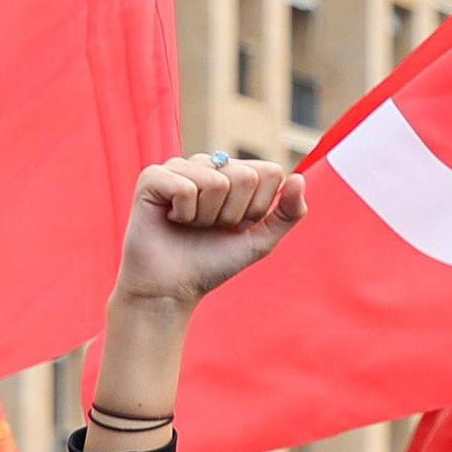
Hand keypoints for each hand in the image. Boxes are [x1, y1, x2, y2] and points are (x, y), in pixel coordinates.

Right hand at [115, 156, 306, 308]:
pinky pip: (185, 188)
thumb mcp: (260, 241)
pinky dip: (183, 214)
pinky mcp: (152, 177)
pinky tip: (170, 219)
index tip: (235, 225)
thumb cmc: (212, 263)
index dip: (258, 207)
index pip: (269, 172)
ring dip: (206, 216)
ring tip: (188, 225)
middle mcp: (207, 163)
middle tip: (208, 228)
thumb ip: (287, 213)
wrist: (170, 288)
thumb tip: (299, 178)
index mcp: (233, 172)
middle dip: (232, 214)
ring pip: (216, 183)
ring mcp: (178, 167)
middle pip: (246, 176)